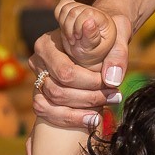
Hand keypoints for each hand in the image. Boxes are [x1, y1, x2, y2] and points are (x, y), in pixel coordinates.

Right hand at [28, 0, 131, 128]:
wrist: (98, 37)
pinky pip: (47, 112)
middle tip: (114, 97)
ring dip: (82, 110)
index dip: (91, 84)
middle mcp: (38, 61)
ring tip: (106, 105)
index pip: (66, 73)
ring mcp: (38, 78)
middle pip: (58, 91)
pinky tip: (92, 118)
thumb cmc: (105, 37)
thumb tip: (112, 79)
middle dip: (89, 98)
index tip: (112, 85)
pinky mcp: (41, 93)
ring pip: (52, 104)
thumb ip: (116, 56)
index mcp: (48, 44)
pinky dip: (70, 118)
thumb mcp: (114, 38)